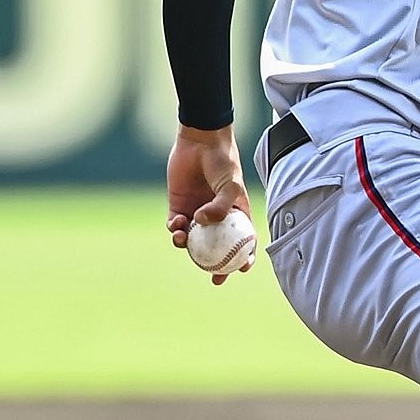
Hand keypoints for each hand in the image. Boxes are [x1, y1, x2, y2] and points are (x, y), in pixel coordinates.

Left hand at [166, 123, 254, 284]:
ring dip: (187, 246)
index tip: (242, 269)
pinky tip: (177, 222)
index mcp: (235, 213)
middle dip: (216, 266)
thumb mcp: (230, 184)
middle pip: (217, 248)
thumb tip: (202, 223)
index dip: (244, 257)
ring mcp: (196, 213)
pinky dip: (174, 229)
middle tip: (213, 278)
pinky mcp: (178, 206)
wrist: (200, 141)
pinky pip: (175, 226)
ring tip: (183, 239)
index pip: (243, 240)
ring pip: (193, 241)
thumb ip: (221, 206)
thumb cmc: (223, 162)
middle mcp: (216, 217)